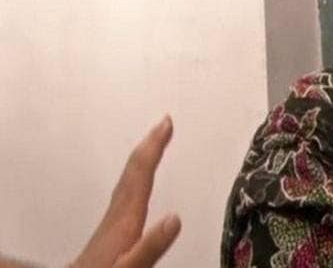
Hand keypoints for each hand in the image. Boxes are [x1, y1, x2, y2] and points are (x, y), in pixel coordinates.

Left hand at [69, 116, 180, 267]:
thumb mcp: (131, 266)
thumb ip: (151, 244)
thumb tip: (175, 218)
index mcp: (124, 219)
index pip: (140, 174)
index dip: (154, 146)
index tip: (166, 123)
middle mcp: (117, 215)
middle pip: (133, 171)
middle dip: (149, 144)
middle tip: (163, 123)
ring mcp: (113, 221)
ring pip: (128, 179)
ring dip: (142, 158)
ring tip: (154, 144)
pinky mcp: (112, 230)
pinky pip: (126, 191)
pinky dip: (136, 177)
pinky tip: (138, 184)